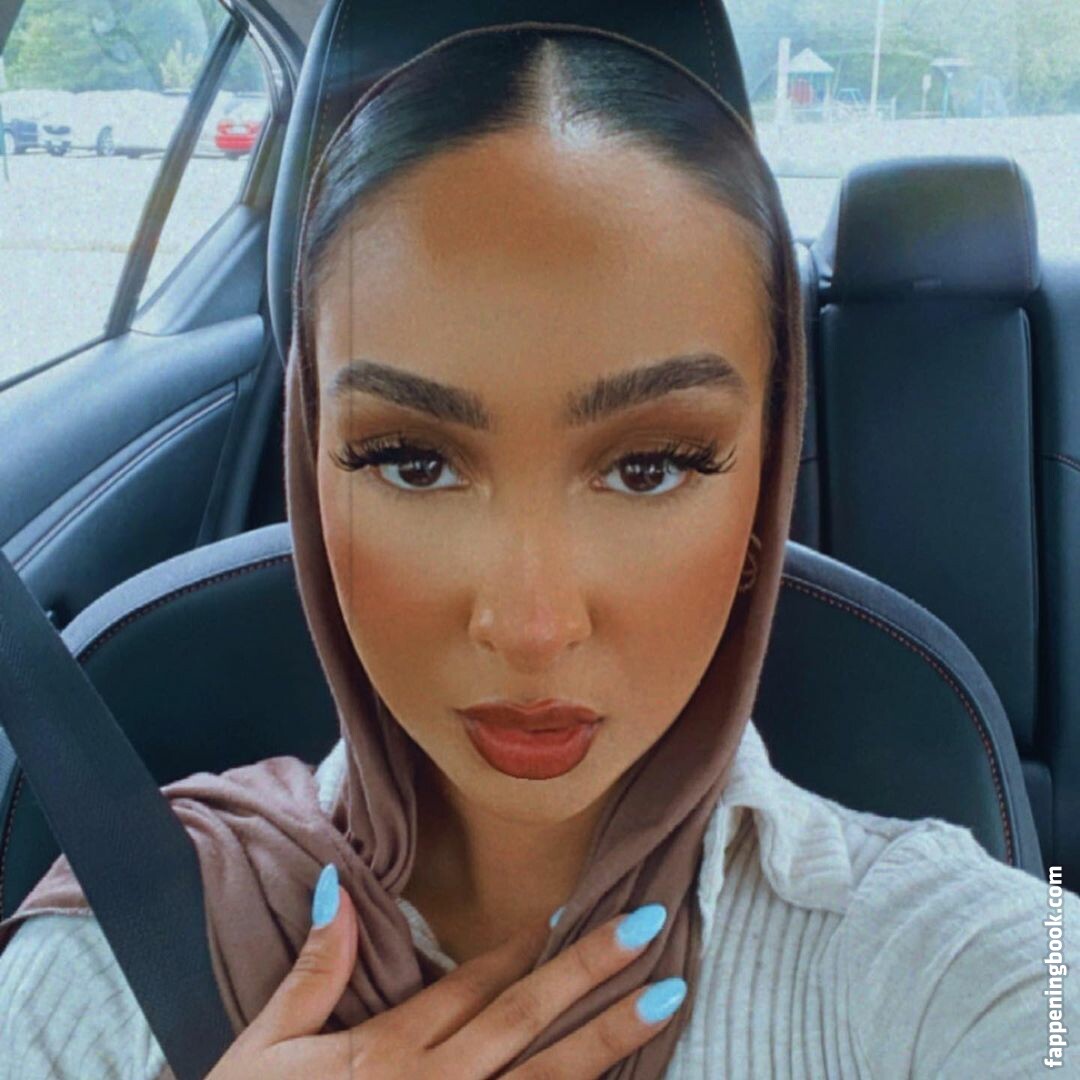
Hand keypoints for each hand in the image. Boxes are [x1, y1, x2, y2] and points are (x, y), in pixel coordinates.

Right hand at [206, 866, 685, 1078]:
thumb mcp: (264, 1048)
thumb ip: (313, 970)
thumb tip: (334, 887)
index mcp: (387, 1055)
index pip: (469, 987)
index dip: (522, 947)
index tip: (570, 911)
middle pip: (523, 1023)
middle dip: (589, 973)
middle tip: (650, 928)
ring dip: (608, 1041)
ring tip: (665, 999)